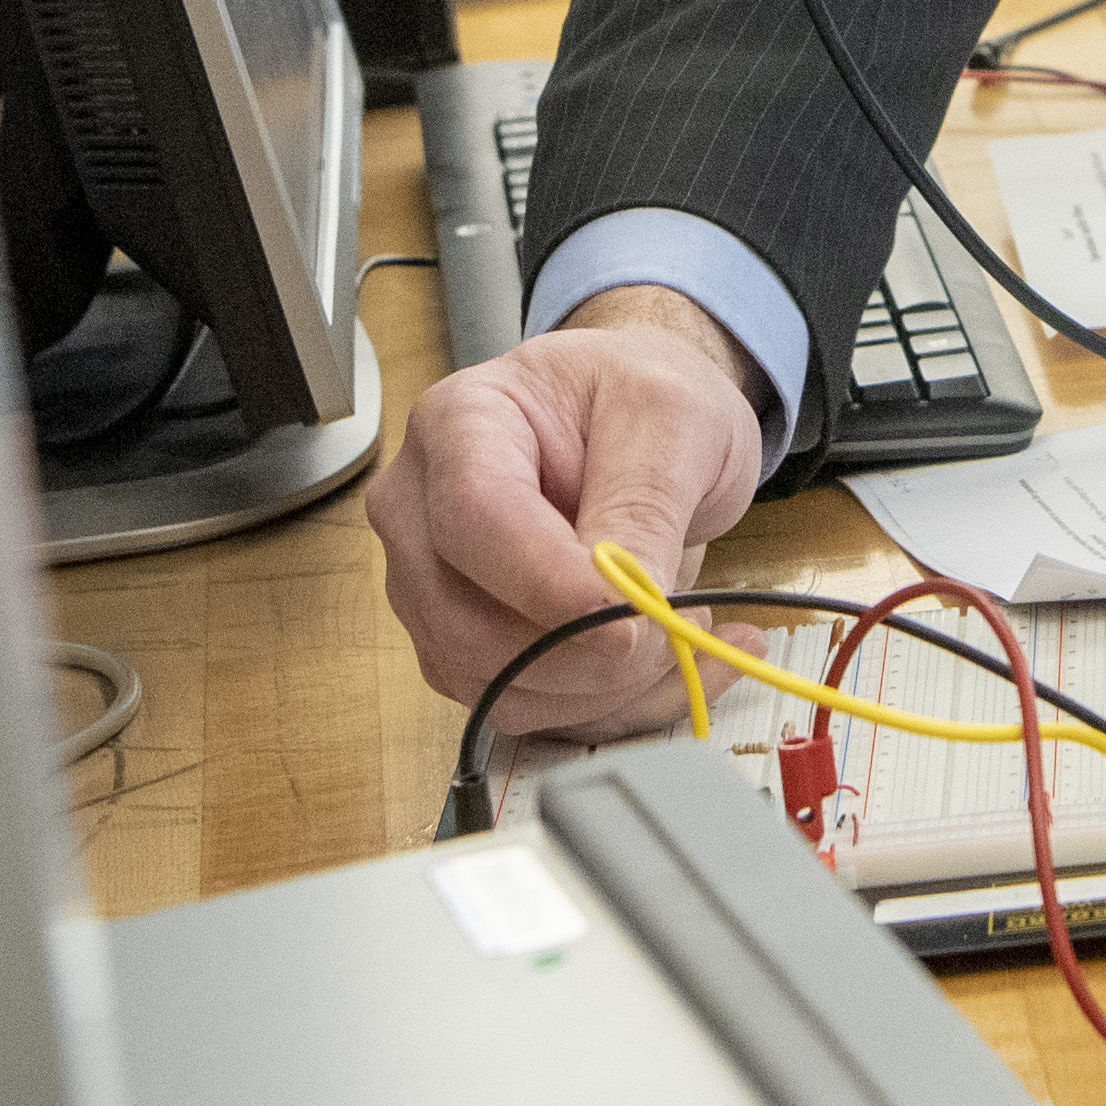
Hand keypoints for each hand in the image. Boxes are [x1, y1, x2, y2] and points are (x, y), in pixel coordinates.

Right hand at [368, 288, 772, 731]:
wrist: (635, 422)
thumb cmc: (642, 398)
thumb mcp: (673, 418)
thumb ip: (643, 507)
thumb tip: (619, 613)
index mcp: (458, 423)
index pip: (474, 518)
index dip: (548, 583)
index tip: (636, 618)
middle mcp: (418, 509)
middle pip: (468, 623)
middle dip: (590, 654)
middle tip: (688, 623)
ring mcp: (428, 587)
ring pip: (495, 685)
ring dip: (608, 690)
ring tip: (687, 629)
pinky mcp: (459, 645)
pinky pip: (523, 707)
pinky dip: (608, 706)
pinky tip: (668, 662)